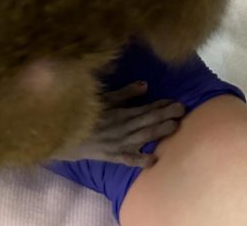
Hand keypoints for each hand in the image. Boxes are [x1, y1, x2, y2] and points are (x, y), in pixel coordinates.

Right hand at [53, 81, 184, 166]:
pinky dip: (140, 160)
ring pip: (143, 138)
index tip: (176, 101)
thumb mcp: (102, 98)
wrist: (63, 134)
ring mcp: (118, 144)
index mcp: (120, 113)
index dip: (162, 105)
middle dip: (166, 116)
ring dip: (160, 132)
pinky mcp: (112, 156)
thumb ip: (124, 93)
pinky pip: (128, 160)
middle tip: (183, 111)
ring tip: (176, 127)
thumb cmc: (83, 112)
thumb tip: (146, 85)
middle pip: (148, 122)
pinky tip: (154, 160)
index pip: (145, 108)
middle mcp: (122, 129)